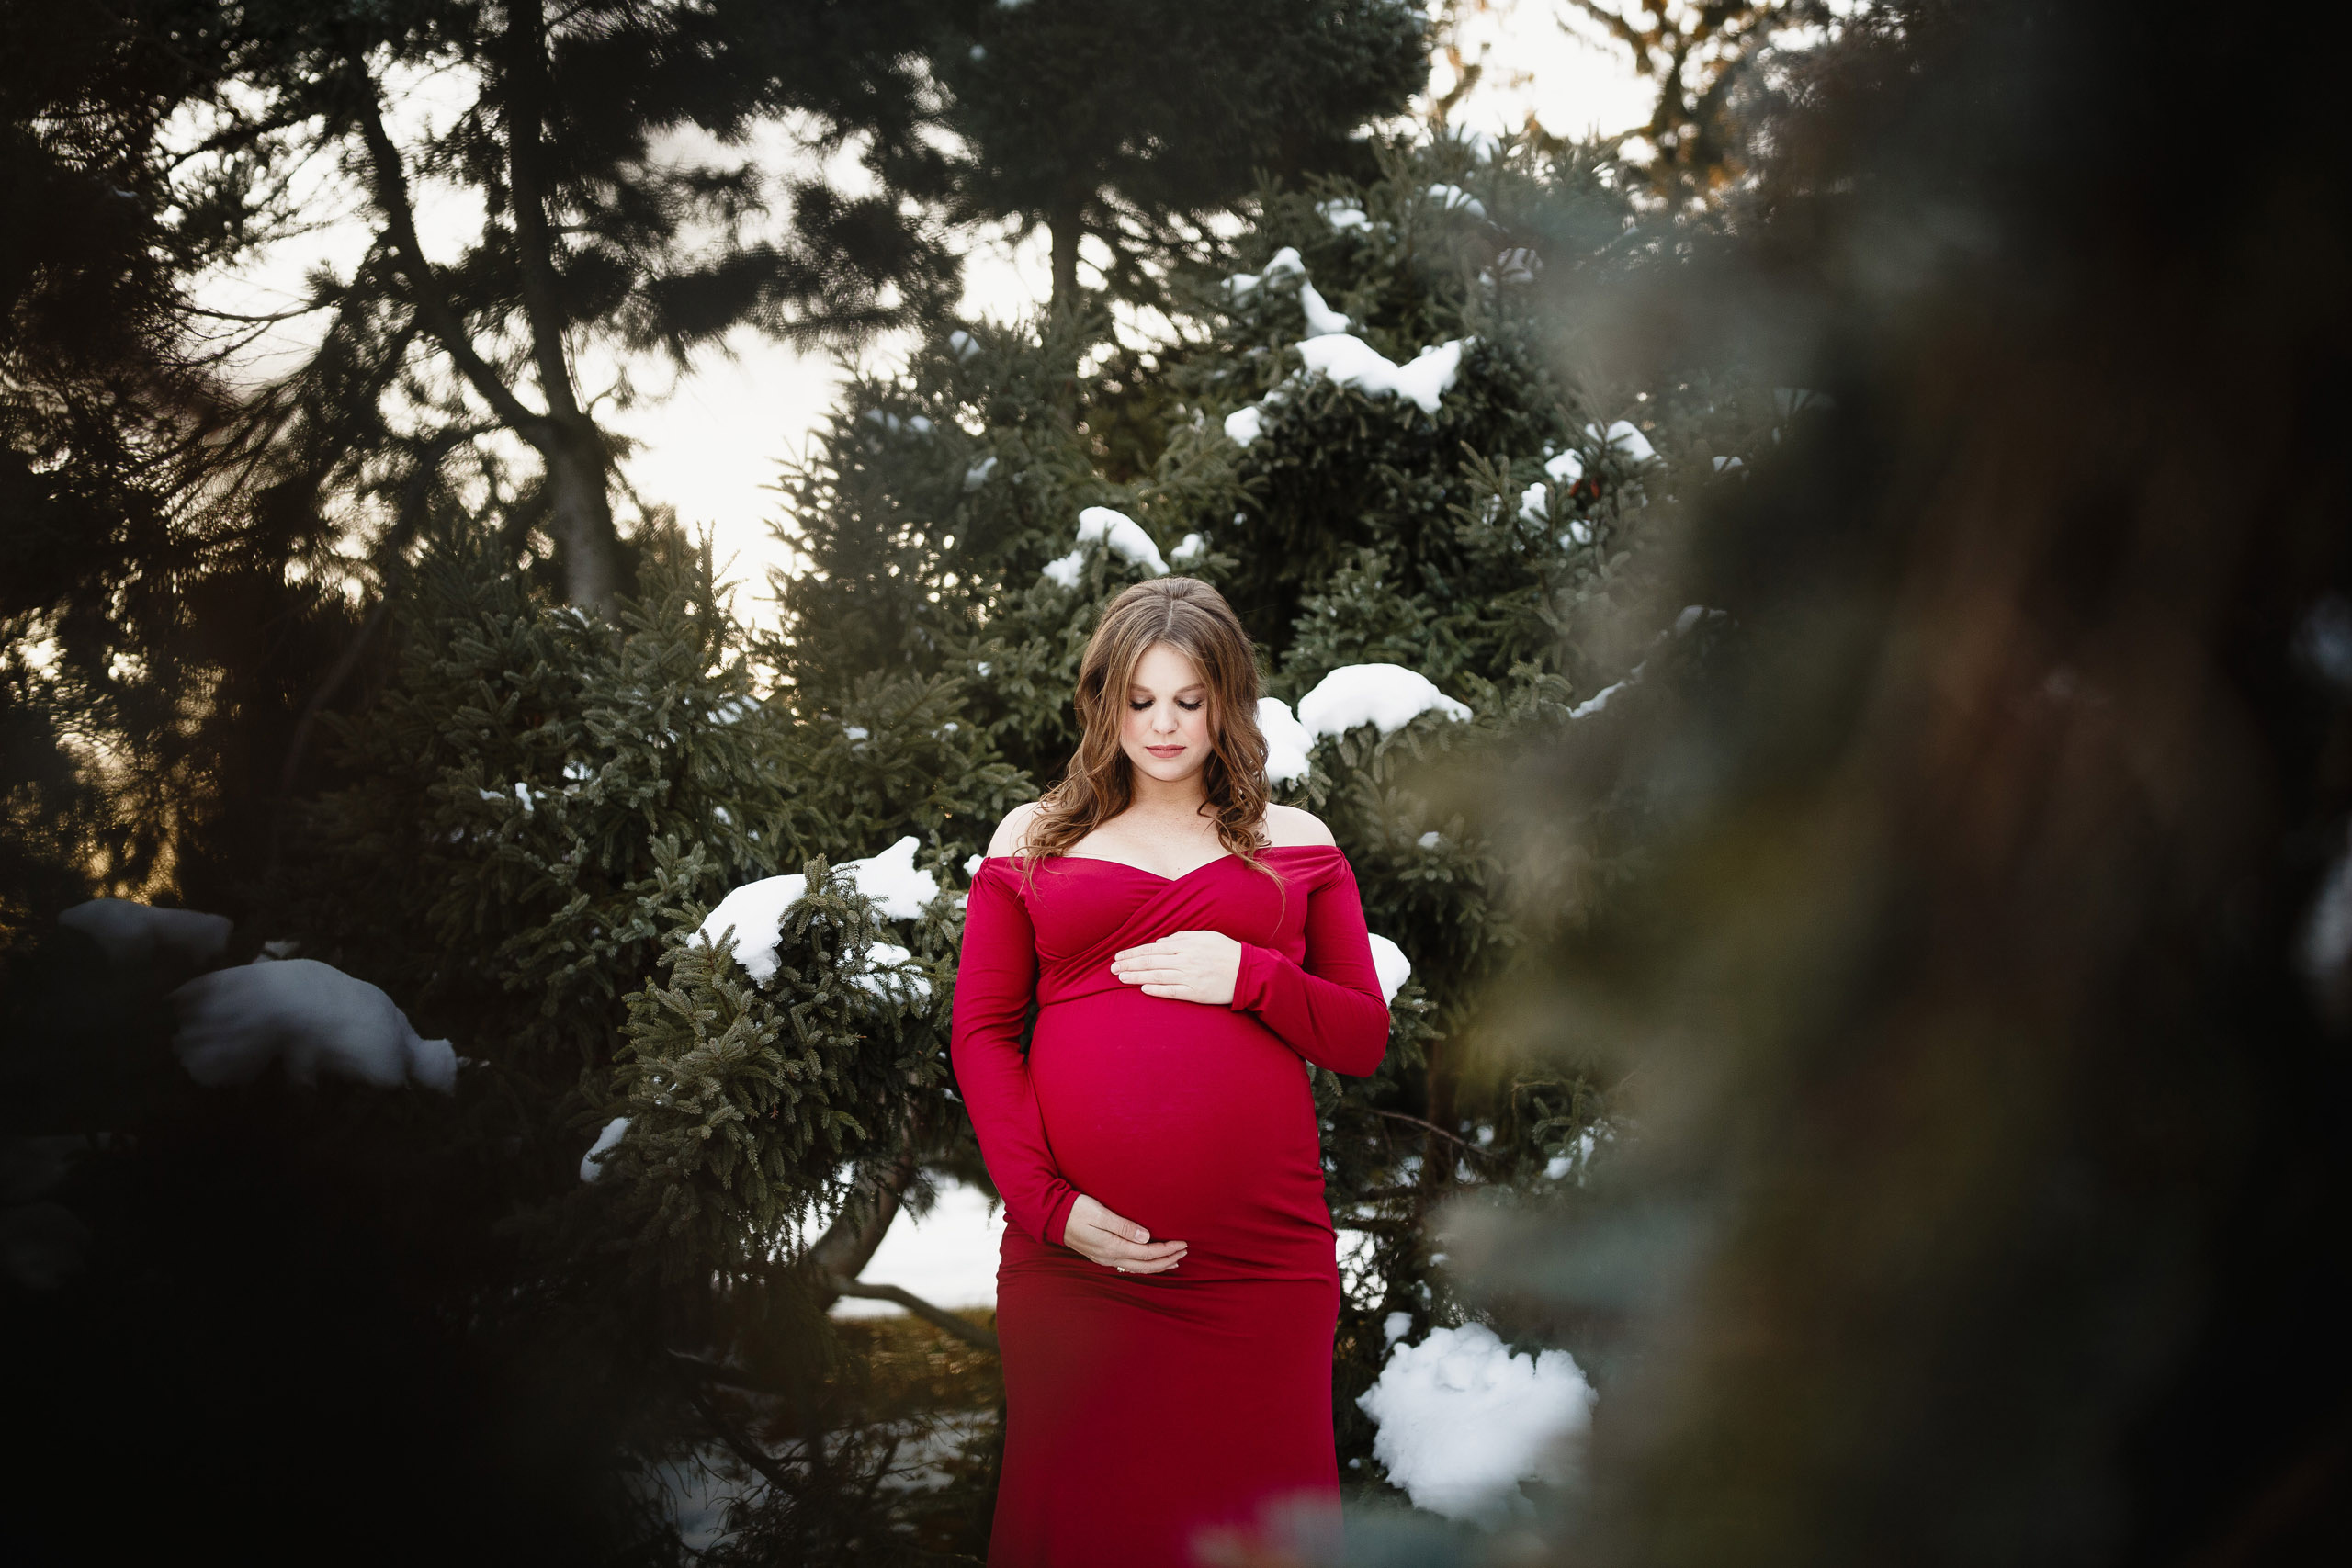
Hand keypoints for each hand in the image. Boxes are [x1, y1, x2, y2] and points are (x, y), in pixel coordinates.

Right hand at [1061, 1194, 1185, 1274]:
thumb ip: (1123, 1226)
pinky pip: (1128, 1265)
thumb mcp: (1100, 1213)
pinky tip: (1148, 1262)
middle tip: (1184, 1252)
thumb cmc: (1075, 1209)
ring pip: (1137, 1268)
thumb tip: (1146, 1237)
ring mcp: (1104, 1258)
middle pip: (1144, 1265)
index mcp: (1111, 1247)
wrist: (1051, 1215)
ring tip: (1173, 1261)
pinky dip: (1143, 1265)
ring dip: (1157, 1265)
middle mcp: (1109, 1257)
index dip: (1166, 1250)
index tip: (1182, 1243)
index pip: (1146, 1253)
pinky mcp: (1100, 1254)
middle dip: (1166, 1259)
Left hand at [1111, 929, 1242, 1005]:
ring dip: (1137, 977)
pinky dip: (1158, 990)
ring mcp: (1191, 977)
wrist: (1248, 971)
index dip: (1134, 953)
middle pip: (1151, 962)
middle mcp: (1186, 960)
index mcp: (1186, 945)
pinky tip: (1144, 989)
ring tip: (1121, 978)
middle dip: (1130, 965)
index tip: (1119, 956)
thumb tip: (1159, 943)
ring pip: (1158, 976)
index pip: (1153, 949)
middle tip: (1112, 969)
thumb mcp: (1205, 936)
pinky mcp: (1197, 992)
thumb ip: (1181, 937)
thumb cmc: (1226, 951)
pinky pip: (1173, 991)